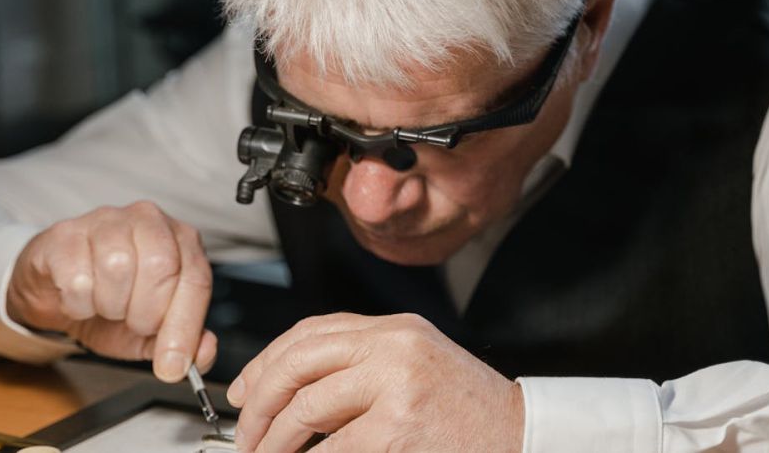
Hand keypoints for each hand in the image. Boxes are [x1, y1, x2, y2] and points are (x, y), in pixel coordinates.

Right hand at [6, 201, 214, 381]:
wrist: (57, 294)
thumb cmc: (112, 303)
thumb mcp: (152, 332)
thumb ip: (184, 341)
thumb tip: (205, 352)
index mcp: (182, 241)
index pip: (196, 279)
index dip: (185, 327)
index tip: (172, 365)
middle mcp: (149, 220)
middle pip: (161, 266)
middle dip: (146, 313)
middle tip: (132, 322)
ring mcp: (106, 221)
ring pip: (118, 267)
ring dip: (110, 306)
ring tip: (105, 306)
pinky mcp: (65, 233)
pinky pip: (77, 277)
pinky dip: (78, 304)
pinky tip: (79, 299)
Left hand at [226, 313, 523, 451]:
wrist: (522, 436)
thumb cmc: (468, 411)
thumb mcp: (415, 367)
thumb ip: (363, 365)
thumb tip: (293, 391)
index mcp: (395, 327)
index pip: (312, 331)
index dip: (267, 360)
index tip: (246, 390)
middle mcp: (394, 345)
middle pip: (299, 360)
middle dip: (261, 399)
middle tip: (246, 433)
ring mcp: (397, 383)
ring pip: (307, 405)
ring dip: (274, 439)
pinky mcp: (398, 427)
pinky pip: (331, 448)